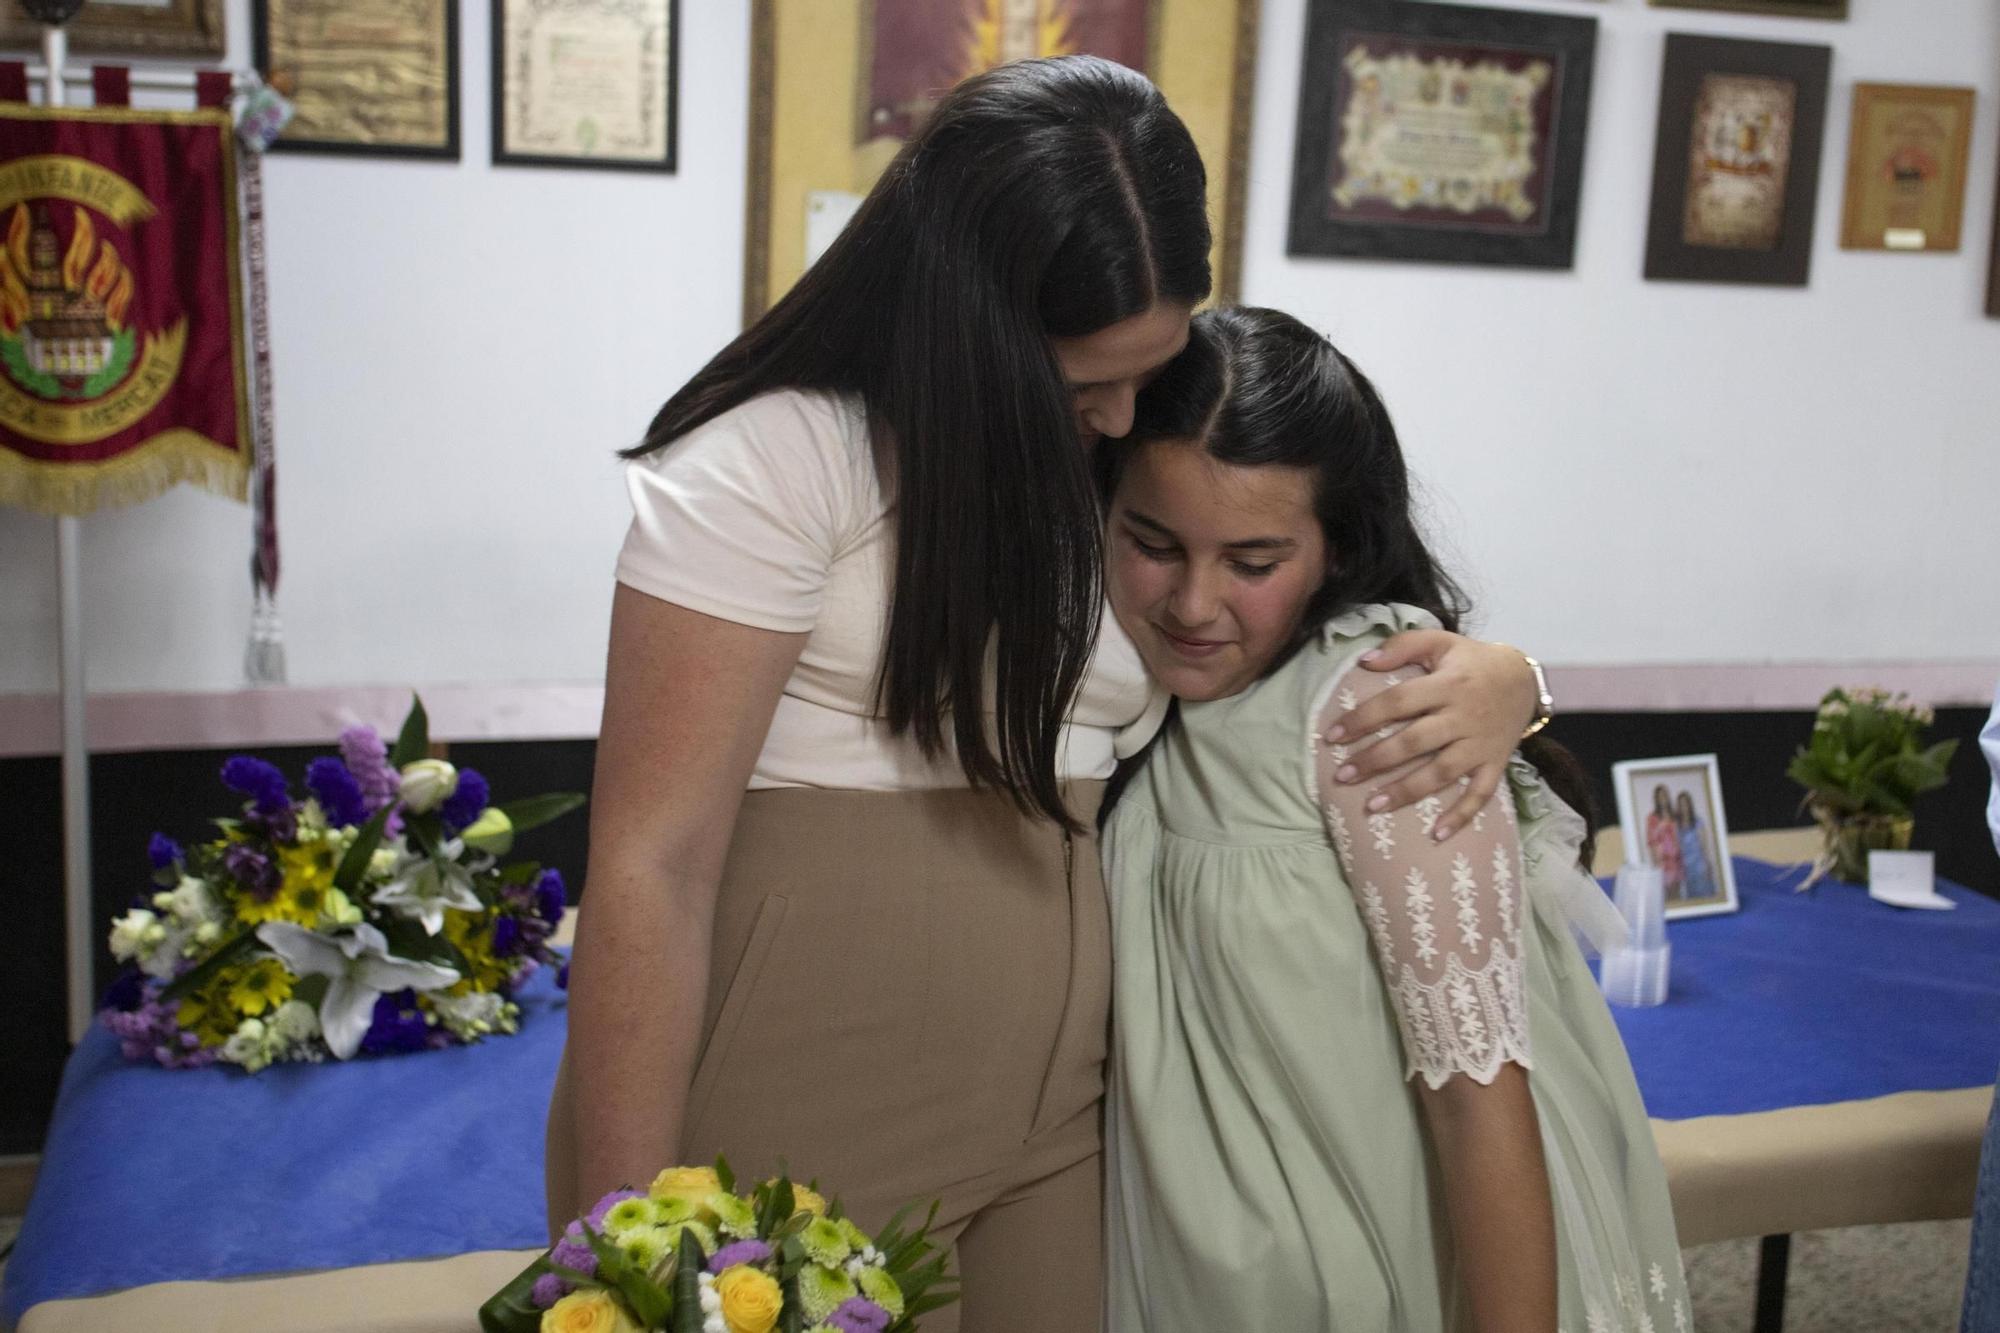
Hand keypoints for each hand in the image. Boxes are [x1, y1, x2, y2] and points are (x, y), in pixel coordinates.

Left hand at [1322, 631, 1537, 836]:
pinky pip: (1481, 793)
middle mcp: (1463, 716)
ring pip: (1441, 772)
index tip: (1331, 736)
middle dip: (1375, 760)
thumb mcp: (1441, 641)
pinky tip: (1437, 834)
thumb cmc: (1473, 661)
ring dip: (1406, 791)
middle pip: (1414, 742)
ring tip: (1371, 806)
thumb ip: (1402, 645)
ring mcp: (1481, 743)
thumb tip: (1364, 661)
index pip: (1397, 702)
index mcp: (1447, 684)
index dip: (1363, 719)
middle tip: (1342, 776)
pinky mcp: (1496, 763)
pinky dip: (1462, 815)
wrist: (1526, 678)